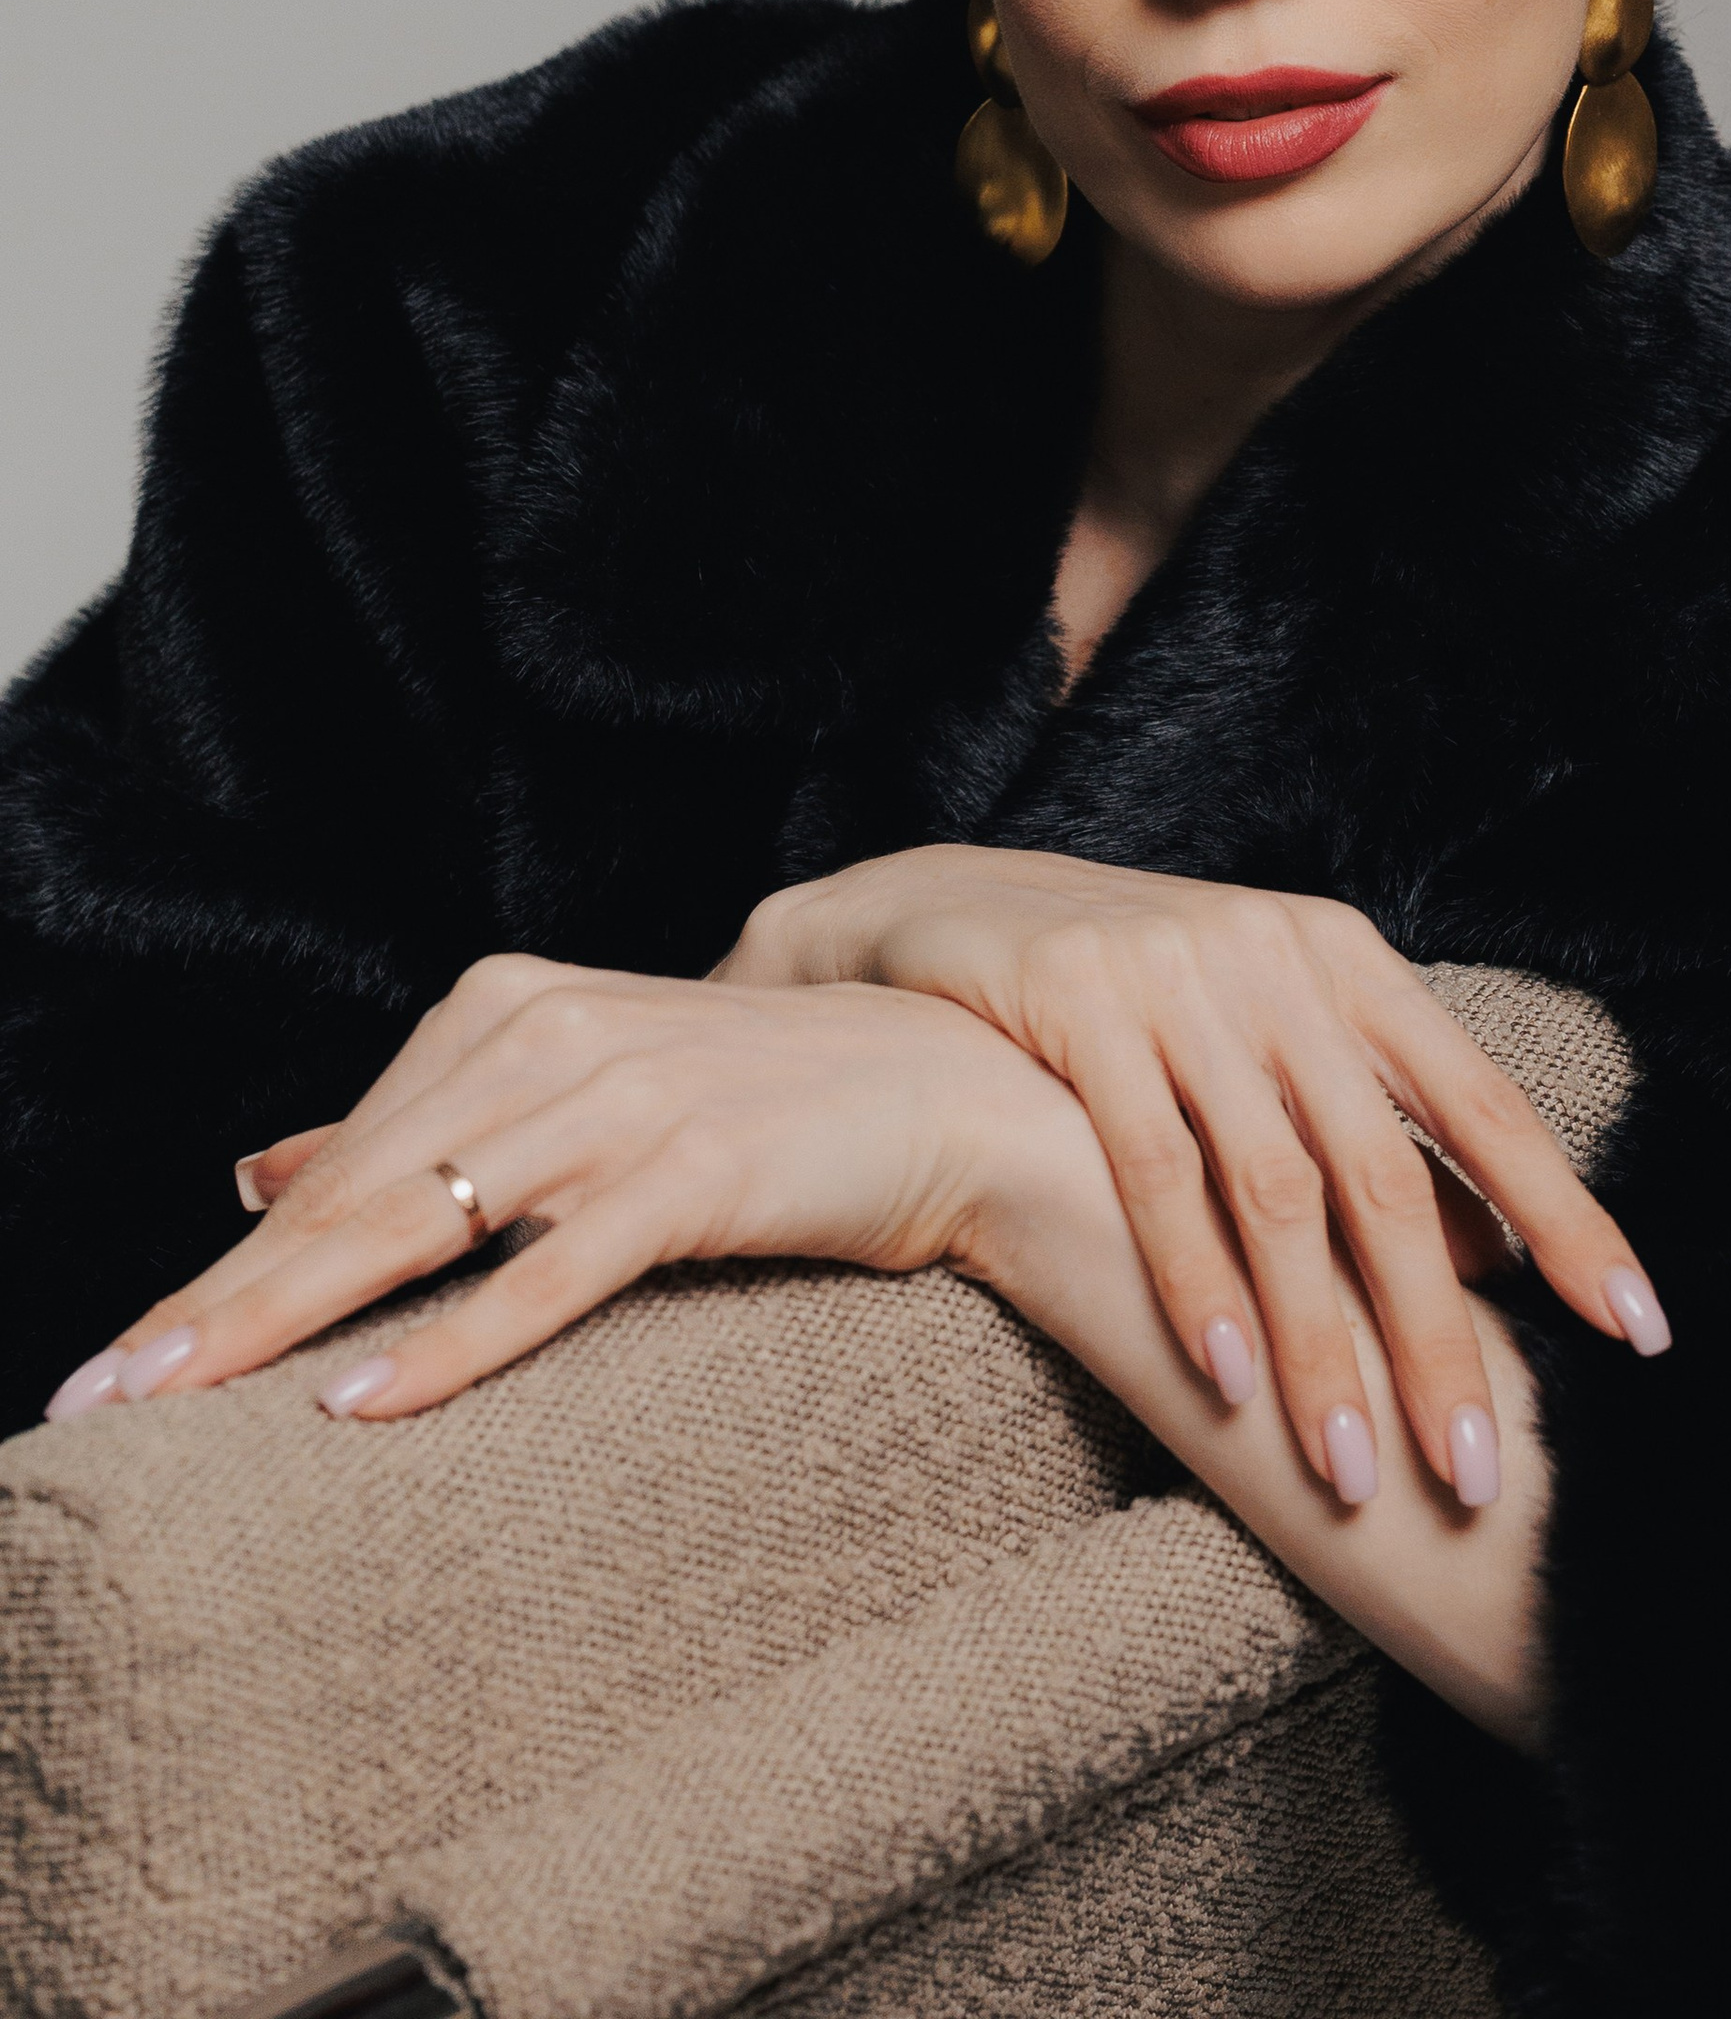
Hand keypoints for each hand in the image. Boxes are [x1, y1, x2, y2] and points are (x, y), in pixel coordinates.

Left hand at [55, 956, 1096, 1422]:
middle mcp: (556, 1032)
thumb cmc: (756, 1100)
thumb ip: (419, 1124)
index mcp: (512, 1004)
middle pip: (358, 1193)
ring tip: (182, 1402)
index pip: (340, 1160)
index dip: (221, 1267)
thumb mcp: (574, 1088)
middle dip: (218, 1304)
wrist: (948, 1091)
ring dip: (289, 1321)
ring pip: (426, 1223)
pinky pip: (554, 1267)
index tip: (114, 1360)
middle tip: (104, 1394)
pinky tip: (364, 1404)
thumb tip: (255, 1168)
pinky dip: (455, 1340)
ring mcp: (629, 1096)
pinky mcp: (700, 1167)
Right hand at [714, 846, 1669, 1506]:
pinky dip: (1194, 1277)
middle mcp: (1279, 957)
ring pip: (1274, 1188)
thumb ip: (1367, 1122)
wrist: (954, 909)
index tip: (1638, 1334)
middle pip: (1385, 1174)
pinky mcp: (1075, 995)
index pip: (1484, 1105)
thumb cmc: (1138, 999)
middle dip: (1436, 1335)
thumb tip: (1491, 1260)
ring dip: (1317, 1342)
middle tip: (1474, 1472)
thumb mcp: (1269, 1028)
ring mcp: (1177, 973)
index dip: (1567, 1219)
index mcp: (1348, 960)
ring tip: (1347, 1468)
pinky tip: (1223, 1376)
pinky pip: (1151, 1163)